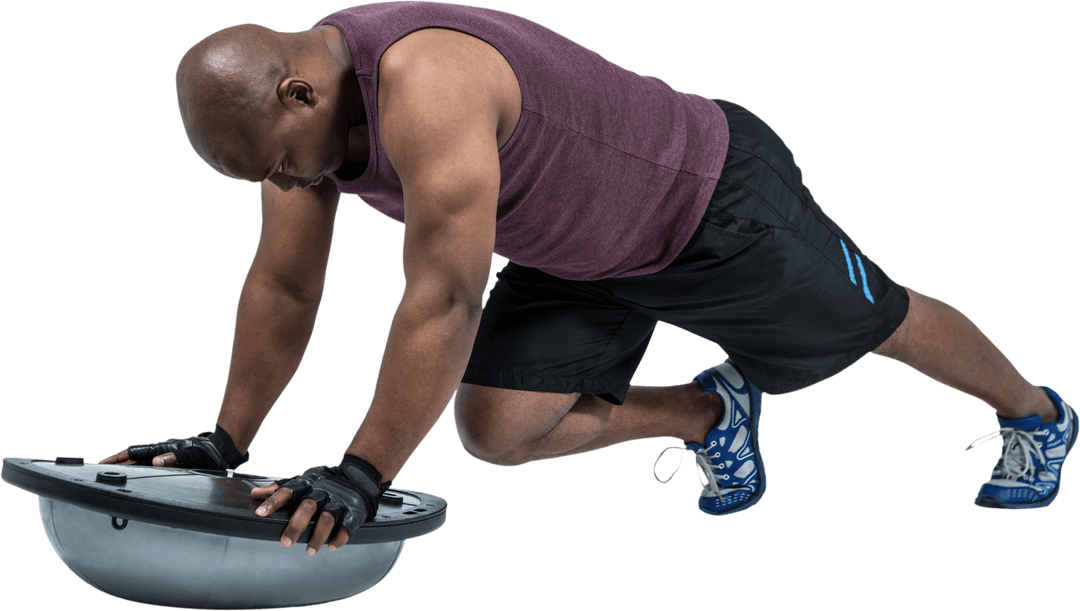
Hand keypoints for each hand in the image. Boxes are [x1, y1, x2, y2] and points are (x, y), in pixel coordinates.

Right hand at [99, 425, 248, 468]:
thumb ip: (173, 458)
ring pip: (138, 461)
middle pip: (132, 457)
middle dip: (115, 463)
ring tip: (109, 473)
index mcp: (162, 449)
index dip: (116, 459)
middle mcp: (160, 451)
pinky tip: (133, 474)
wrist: (221, 449)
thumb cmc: (207, 452)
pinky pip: (148, 465)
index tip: (101, 463)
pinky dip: (137, 469)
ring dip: (124, 466)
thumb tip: (155, 461)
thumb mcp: (190, 456)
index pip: (133, 453)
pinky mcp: (170, 460)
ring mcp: (164, 455)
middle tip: (97, 470)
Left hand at [251, 456, 389, 555]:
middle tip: (285, 543)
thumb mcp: (302, 480)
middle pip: (308, 507)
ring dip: (318, 536)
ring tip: (310, 550)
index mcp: (307, 484)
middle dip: (296, 525)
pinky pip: (348, 525)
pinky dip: (340, 537)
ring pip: (327, 518)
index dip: (273, 502)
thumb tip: (254, 495)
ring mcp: (339, 501)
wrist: (358, 476)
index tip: (260, 513)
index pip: (287, 491)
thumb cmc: (324, 482)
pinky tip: (332, 546)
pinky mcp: (354, 511)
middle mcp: (322, 491)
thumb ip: (279, 488)